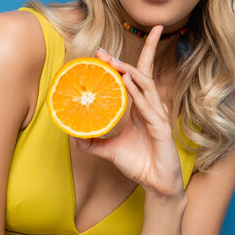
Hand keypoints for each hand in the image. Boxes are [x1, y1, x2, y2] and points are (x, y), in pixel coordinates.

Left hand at [74, 26, 184, 197]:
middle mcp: (150, 104)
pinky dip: (137, 93)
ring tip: (113, 63)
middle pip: (145, 70)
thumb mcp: (110, 149)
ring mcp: (157, 114)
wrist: (156, 184)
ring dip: (129, 70)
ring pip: (145, 84)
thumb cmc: (138, 162)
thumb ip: (93, 141)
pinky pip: (148, 107)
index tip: (100, 53)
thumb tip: (73, 134)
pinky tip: (126, 82)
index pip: (134, 76)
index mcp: (140, 105)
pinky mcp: (161, 127)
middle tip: (106, 50)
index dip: (121, 62)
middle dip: (135, 52)